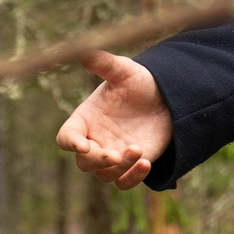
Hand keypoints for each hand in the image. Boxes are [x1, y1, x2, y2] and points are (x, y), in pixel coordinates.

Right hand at [56, 49, 172, 189]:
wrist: (166, 97)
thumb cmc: (140, 82)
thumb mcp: (124, 71)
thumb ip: (105, 64)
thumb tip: (84, 51)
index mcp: (85, 120)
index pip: (67, 137)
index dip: (71, 143)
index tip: (83, 144)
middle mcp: (95, 141)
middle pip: (84, 162)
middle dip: (97, 160)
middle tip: (115, 155)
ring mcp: (113, 155)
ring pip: (105, 174)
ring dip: (120, 168)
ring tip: (139, 150)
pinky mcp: (131, 165)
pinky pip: (124, 182)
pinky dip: (132, 179)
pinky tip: (146, 164)